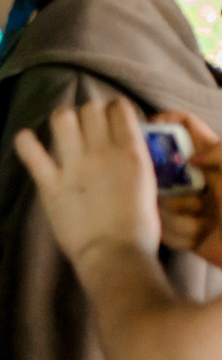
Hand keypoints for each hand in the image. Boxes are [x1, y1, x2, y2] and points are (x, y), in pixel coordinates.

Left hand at [12, 96, 160, 271]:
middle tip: (85, 127)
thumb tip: (124, 151)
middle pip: (90, 109)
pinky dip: (25, 142)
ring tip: (62, 130)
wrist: (115, 254)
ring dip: (62, 120)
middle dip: (87, 113)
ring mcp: (74, 166)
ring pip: (63, 119)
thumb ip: (133, 163)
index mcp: (131, 152)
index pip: (119, 109)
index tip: (109, 118)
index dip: (113, 109)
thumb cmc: (139, 227)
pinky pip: (32, 153)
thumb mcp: (148, 185)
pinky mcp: (50, 184)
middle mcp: (103, 151)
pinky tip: (25, 138)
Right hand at [154, 111, 221, 266]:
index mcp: (213, 159)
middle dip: (161, 182)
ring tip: (203, 222)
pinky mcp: (184, 232)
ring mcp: (188, 204)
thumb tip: (191, 158)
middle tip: (168, 191)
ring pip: (159, 201)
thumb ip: (219, 152)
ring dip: (178, 214)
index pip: (187, 127)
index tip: (145, 130)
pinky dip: (181, 235)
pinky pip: (164, 229)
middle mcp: (197, 178)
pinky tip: (200, 237)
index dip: (166, 122)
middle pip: (160, 167)